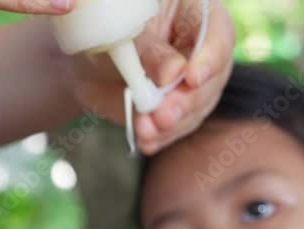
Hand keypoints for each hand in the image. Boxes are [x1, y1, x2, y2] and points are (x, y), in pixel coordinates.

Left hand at [66, 0, 234, 154]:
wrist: (85, 60)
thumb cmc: (103, 30)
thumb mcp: (123, 33)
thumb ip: (150, 51)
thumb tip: (174, 73)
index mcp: (195, 12)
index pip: (218, 32)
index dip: (210, 57)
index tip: (192, 78)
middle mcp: (202, 47)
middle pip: (213, 76)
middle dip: (187, 101)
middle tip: (164, 115)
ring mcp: (195, 82)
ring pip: (199, 105)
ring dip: (174, 123)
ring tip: (146, 131)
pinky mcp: (183, 108)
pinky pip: (180, 125)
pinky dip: (163, 135)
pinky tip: (147, 140)